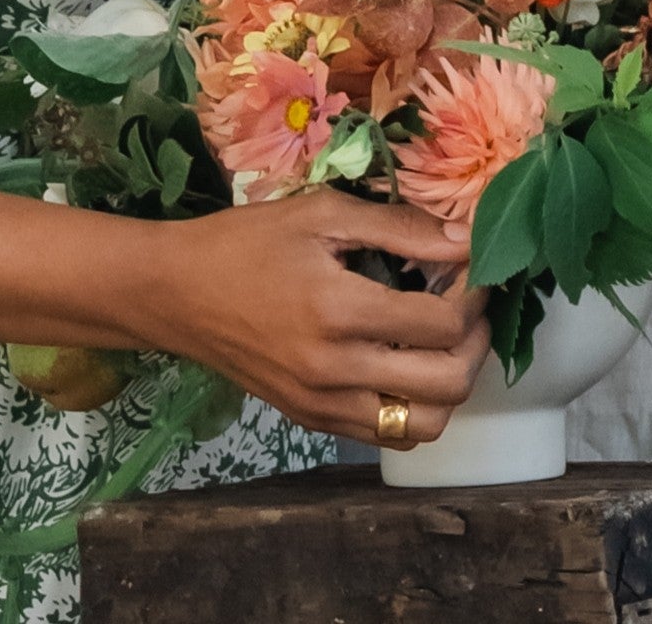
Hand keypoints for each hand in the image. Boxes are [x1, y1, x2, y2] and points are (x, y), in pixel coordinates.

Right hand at [141, 190, 489, 445]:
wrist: (174, 294)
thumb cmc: (245, 243)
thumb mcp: (322, 213)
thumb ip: (400, 228)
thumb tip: (466, 239)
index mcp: (339, 311)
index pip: (443, 323)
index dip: (476, 293)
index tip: (475, 267)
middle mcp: (334, 371)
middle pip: (447, 383)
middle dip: (477, 342)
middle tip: (470, 305)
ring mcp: (321, 405)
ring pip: (424, 426)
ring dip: (451, 383)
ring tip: (445, 339)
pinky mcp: (310, 421)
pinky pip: (386, 436)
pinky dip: (414, 408)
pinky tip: (408, 364)